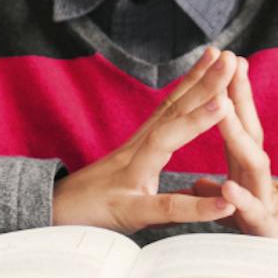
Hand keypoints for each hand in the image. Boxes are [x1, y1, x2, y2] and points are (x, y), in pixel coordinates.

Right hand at [53, 48, 241, 233]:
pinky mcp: (127, 212)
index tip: (218, 56)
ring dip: (195, 122)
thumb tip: (198, 187)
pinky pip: (163, 209)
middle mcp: (134, 154)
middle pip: (172, 112)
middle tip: (230, 57)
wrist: (47, 220)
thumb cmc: (90, 204)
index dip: (194, 80)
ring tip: (226, 103)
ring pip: (163, 143)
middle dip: (203, 84)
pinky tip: (224, 206)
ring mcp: (129, 179)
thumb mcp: (131, 186)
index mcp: (140, 148)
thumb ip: (164, 181)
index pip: (171, 106)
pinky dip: (196, 208)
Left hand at [188, 55, 277, 247]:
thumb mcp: (229, 211)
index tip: (227, 58)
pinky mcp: (264, 236)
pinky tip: (227, 188)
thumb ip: (212, 192)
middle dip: (241, 99)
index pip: (239, 124)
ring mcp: (264, 205)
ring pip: (254, 165)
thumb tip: (198, 181)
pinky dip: (240, 201)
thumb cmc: (252, 234)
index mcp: (245, 171)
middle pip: (250, 134)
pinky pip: (252, 216)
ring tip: (224, 109)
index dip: (233, 93)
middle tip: (232, 65)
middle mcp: (258, 182)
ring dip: (238, 137)